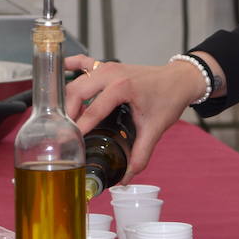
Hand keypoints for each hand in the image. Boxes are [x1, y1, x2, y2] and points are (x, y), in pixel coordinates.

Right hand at [63, 54, 206, 176]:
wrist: (179, 80)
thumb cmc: (169, 98)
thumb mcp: (155, 129)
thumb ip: (141, 154)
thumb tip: (127, 175)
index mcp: (122, 87)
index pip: (92, 111)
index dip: (79, 129)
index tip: (68, 143)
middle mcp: (111, 74)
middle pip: (76, 92)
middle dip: (66, 114)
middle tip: (63, 134)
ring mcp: (107, 67)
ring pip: (76, 82)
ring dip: (67, 100)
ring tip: (65, 121)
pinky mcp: (107, 66)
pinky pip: (83, 63)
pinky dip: (70, 67)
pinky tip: (59, 75)